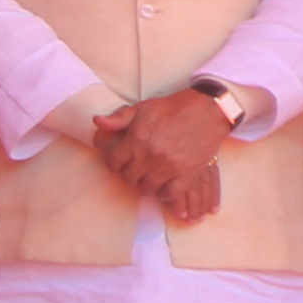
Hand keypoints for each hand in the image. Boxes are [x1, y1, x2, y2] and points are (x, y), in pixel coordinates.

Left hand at [92, 90, 232, 215]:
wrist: (206, 111)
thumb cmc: (172, 108)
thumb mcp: (142, 108)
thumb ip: (118, 118)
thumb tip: (97, 122)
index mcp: (136, 139)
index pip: (114, 162)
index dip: (114, 163)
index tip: (118, 162)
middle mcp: (150, 155)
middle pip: (129, 178)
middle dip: (129, 174)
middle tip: (134, 169)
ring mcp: (169, 167)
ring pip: (147, 188)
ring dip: (146, 184)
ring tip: (148, 177)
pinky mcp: (187, 174)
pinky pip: (170, 193)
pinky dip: (165, 193)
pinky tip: (164, 186)